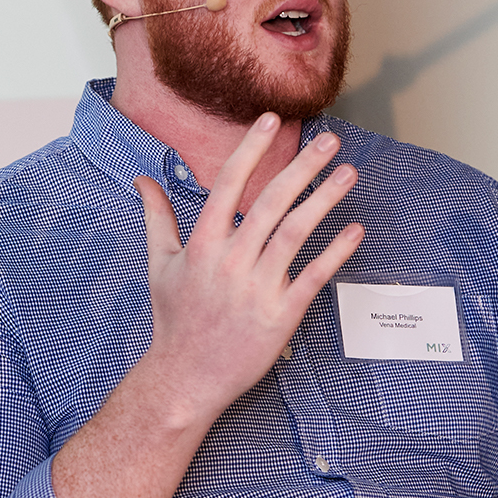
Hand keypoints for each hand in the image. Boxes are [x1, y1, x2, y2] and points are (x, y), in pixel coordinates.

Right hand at [133, 112, 363, 425]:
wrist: (185, 377)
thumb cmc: (174, 319)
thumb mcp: (159, 264)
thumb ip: (156, 217)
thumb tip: (143, 180)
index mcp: (202, 243)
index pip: (229, 183)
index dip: (251, 149)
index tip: (271, 121)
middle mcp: (230, 260)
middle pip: (270, 201)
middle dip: (302, 167)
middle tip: (328, 141)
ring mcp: (257, 287)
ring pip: (295, 233)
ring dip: (324, 200)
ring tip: (348, 174)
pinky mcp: (280, 314)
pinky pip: (313, 277)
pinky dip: (335, 252)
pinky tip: (355, 230)